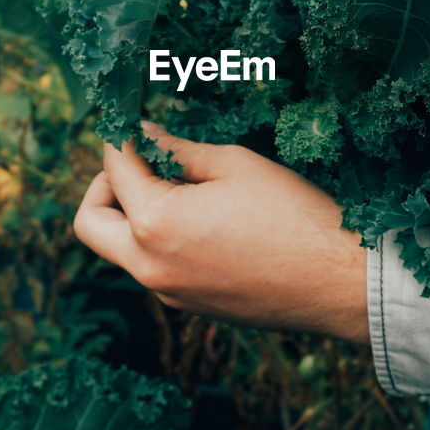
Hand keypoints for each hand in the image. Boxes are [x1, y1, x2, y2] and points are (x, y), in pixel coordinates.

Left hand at [73, 122, 368, 342]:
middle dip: (106, 185)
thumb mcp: (234, 165)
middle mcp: (149, 266)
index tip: (136, 122)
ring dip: (133, 215)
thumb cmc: (294, 215)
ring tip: (184, 188)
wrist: (339, 282)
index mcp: (155, 223)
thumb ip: (178, 150)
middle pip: (90, 223)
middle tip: (141, 162)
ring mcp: (168, 293)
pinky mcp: (191, 306)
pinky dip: (160, 240)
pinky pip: (154, 268)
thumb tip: (145, 134)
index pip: (115, 169)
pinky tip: (205, 220)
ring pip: (121, 249)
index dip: (123, 138)